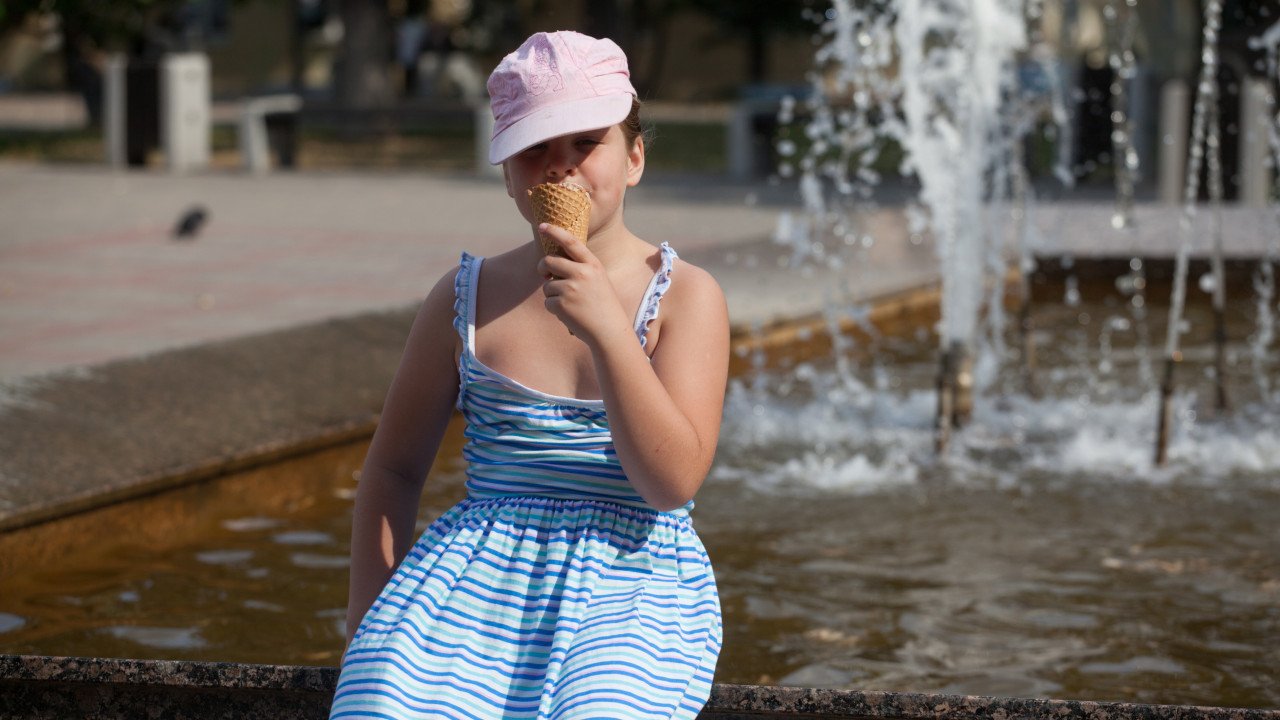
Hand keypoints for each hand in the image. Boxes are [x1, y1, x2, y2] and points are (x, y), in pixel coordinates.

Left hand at [537, 223, 628, 342]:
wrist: (610, 330)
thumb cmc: (603, 305)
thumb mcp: (598, 280)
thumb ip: (579, 269)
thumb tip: (550, 265)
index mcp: (592, 265)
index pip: (571, 242)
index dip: (555, 232)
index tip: (542, 226)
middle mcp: (581, 273)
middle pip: (549, 261)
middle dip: (542, 267)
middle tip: (544, 274)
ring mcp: (571, 289)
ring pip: (547, 285)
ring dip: (552, 294)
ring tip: (570, 304)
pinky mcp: (562, 304)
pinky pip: (548, 302)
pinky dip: (554, 309)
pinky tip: (569, 314)